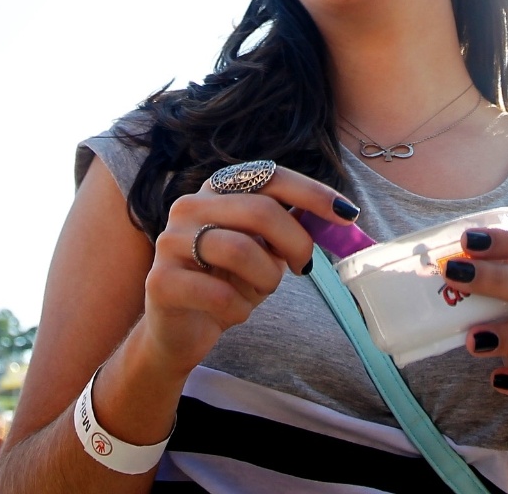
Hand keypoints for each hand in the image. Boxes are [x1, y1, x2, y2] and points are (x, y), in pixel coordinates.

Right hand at [135, 165, 358, 377]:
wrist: (178, 330)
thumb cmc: (226, 282)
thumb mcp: (262, 250)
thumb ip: (288, 228)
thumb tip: (341, 216)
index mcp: (217, 189)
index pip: (270, 176)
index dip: (312, 193)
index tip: (347, 215)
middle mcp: (189, 206)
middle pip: (260, 211)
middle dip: (295, 241)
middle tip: (305, 266)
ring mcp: (170, 242)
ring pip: (241, 251)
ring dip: (266, 279)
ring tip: (260, 291)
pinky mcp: (160, 282)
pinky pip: (220, 295)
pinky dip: (240, 309)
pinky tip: (233, 312)